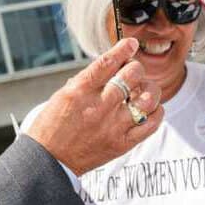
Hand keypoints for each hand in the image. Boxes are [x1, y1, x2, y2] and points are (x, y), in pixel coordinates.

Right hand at [27, 38, 162, 174]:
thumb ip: (87, 81)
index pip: (108, 63)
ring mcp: (112, 126)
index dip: (123, 49)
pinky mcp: (122, 143)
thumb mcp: (62, 95)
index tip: (130, 43)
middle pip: (132, 76)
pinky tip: (149, 108)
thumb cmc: (52, 127)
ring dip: (148, 89)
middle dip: (135, 68)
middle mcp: (98, 107)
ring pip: (147, 98)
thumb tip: (111, 66)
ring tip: (142, 90)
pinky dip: (155, 112)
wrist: (49, 161)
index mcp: (80, 91)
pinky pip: (151, 124)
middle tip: (132, 72)